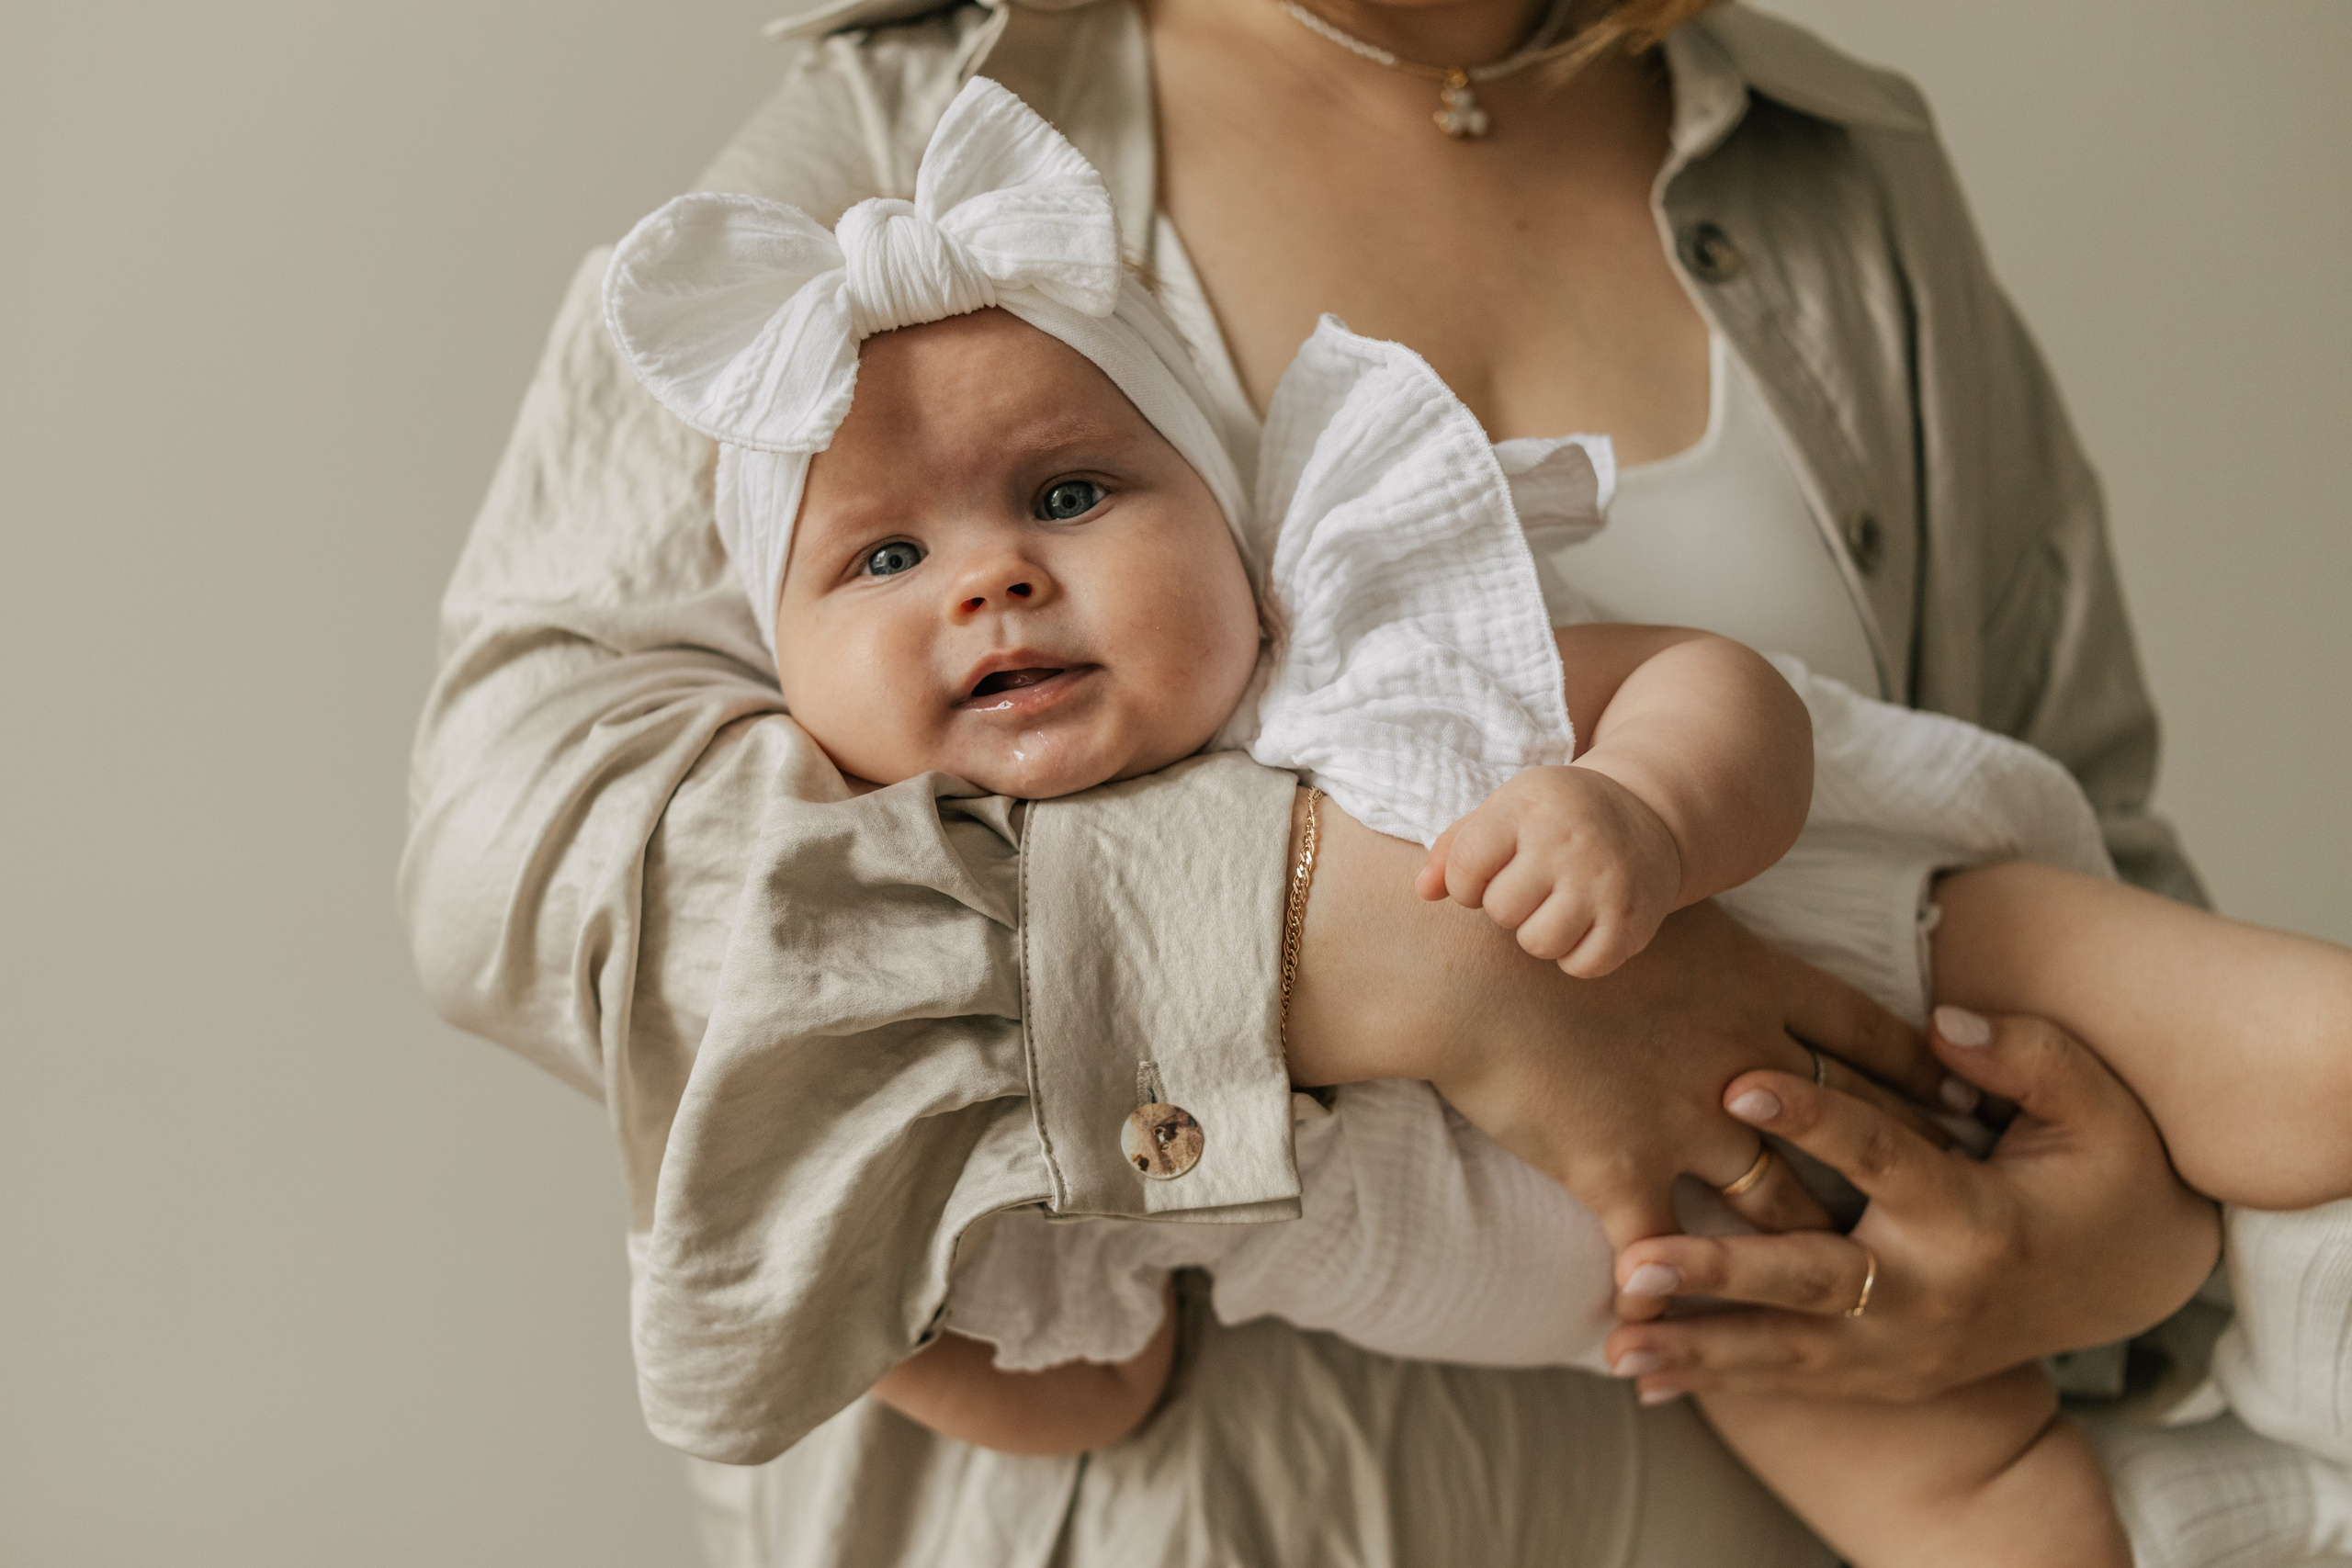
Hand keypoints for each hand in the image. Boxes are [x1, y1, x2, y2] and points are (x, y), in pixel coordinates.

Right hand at [1288, 797, 1969, 1249]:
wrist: (1468, 959)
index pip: (1865, 1036)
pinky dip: (1671, 1299)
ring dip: (1813, 1252)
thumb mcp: (1656, 902)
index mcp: (1755, 985)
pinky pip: (1659, 1256)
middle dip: (1905, 1173)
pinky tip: (1675, 1335)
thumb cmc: (1547, 906)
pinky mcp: (1620, 1172)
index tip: (1965, 1103)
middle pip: (1848, 1129)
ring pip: (1779, 1205)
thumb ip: (1709, 932)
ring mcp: (1686, 1122)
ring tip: (1854, 1293)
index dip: (1921, 1073)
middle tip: (1961, 1208)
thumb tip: (1735, 932)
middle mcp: (1741, 1060)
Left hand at [1415, 765, 1681, 976]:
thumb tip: (1422, 891)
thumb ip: (1456, 847)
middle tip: (1533, 885)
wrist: (1647, 814)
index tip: (1489, 871)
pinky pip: (1582, 966)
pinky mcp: (1632, 920)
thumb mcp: (1505, 810)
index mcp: (1527, 810)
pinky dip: (1576, 955)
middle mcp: (1568, 844)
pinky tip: (1584, 923)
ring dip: (1539, 932)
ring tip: (1555, 905)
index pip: (1466, 867)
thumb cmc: (1556, 817)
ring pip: (1539, 943)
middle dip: (1507, 905)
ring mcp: (1604, 884)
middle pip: (1501, 910)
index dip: (1466, 881)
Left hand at [1601, 1008, 2221, 1402]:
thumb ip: (2024, 1057)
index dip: (1813, 1116)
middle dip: (1721, 1275)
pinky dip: (1717, 1380)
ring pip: (1786, 1350)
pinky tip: (1640, 1378)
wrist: (2134, 1284)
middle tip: (1635, 1266)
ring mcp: (1906, 1348)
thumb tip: (1943, 1022)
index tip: (1735, 1079)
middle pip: (1812, 1279)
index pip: (1883, 1157)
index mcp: (1977, 1214)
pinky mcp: (1887, 1377)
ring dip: (1697, 1348)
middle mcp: (1933, 1292)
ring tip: (1614, 1345)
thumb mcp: (2096, 1105)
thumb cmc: (2103, 1173)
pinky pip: (1791, 1380)